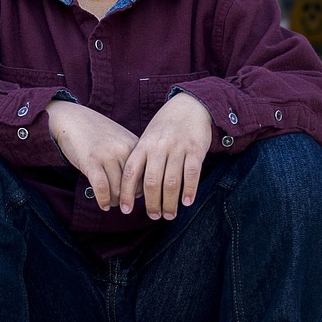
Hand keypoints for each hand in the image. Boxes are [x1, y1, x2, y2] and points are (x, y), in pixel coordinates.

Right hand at [47, 100, 139, 209]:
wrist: (72, 119)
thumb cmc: (97, 135)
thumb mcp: (121, 142)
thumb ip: (131, 160)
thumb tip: (139, 192)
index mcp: (135, 145)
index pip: (146, 177)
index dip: (140, 192)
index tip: (133, 197)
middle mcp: (124, 150)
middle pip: (133, 187)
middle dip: (127, 200)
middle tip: (121, 205)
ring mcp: (107, 155)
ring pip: (118, 191)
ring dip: (114, 202)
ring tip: (110, 203)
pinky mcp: (91, 161)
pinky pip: (102, 189)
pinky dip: (103, 201)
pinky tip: (102, 205)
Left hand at [121, 92, 211, 219]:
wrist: (191, 105)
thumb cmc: (166, 126)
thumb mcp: (149, 138)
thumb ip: (142, 159)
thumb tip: (134, 189)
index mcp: (143, 145)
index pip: (130, 173)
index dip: (127, 194)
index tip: (125, 210)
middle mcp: (158, 147)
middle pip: (152, 183)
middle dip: (152, 204)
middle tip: (154, 216)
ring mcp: (178, 148)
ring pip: (171, 182)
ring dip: (170, 203)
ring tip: (170, 215)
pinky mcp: (196, 149)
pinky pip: (192, 174)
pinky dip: (189, 190)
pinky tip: (187, 202)